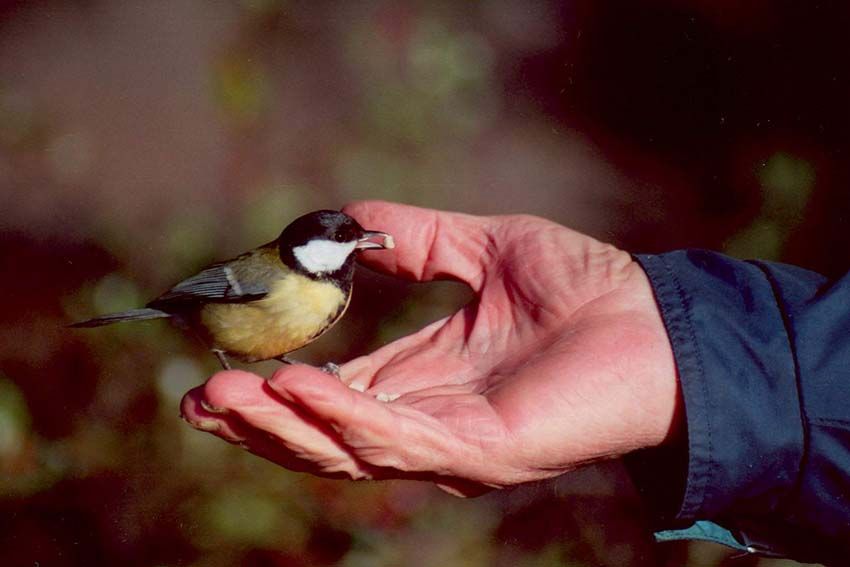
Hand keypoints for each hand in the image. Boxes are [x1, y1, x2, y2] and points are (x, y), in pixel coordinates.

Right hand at [181, 201, 680, 495]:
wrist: (656, 317)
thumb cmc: (584, 286)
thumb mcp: (480, 246)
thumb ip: (415, 240)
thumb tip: (347, 222)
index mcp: (425, 378)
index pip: (335, 394)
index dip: (276, 389)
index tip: (219, 370)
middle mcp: (429, 420)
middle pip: (325, 435)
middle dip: (259, 422)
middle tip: (198, 399)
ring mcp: (452, 443)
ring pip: (348, 450)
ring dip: (283, 426)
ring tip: (225, 398)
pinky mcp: (481, 450)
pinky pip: (399, 441)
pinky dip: (344, 417)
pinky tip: (300, 389)